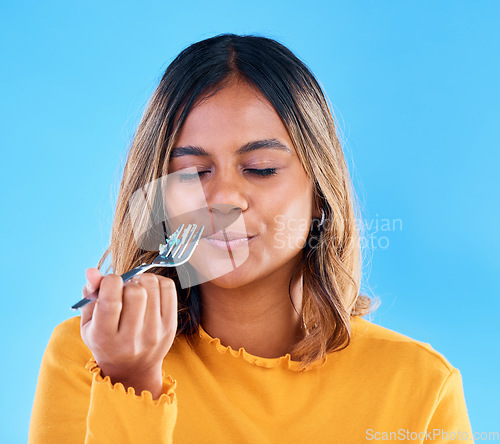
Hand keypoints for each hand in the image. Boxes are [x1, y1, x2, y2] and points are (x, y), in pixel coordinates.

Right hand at [80, 268, 177, 398]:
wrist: (133, 369)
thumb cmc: (106, 340)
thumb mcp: (90, 322)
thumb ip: (90, 295)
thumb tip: (92, 271)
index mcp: (105, 337)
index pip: (110, 300)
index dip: (110, 281)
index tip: (110, 283)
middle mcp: (131, 339)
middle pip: (136, 292)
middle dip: (128, 283)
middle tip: (124, 290)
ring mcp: (154, 333)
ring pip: (152, 286)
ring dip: (142, 280)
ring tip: (136, 290)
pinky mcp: (170, 326)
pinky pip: (168, 287)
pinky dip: (157, 281)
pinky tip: (149, 290)